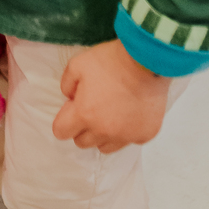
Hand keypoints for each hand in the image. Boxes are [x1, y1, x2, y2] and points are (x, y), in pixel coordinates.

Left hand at [52, 39, 170, 153]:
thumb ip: (66, 85)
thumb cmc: (111, 61)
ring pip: (105, 147)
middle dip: (81, 127)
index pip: (61, 132)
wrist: (147, 61)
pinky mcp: (144, 136)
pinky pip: (128, 141)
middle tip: (92, 108)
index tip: (72, 108)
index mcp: (84, 114)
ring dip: (102, 134)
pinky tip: (130, 112)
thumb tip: (69, 98)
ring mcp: (125, 136)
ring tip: (110, 114)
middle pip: (82, 142)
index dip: (64, 119)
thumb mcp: (77, 64)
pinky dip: (126, 131)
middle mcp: (103, 131)